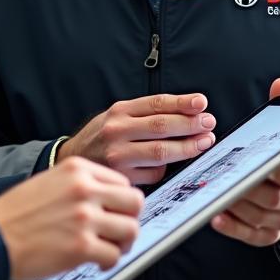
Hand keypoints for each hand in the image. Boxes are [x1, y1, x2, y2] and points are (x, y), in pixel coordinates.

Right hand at [0, 157, 143, 279]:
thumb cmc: (16, 213)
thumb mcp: (50, 181)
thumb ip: (80, 184)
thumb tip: (109, 200)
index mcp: (77, 169)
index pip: (122, 181)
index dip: (121, 201)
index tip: (115, 213)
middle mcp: (83, 189)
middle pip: (134, 202)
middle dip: (129, 220)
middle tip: (118, 231)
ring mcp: (84, 217)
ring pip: (131, 230)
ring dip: (122, 244)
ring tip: (108, 248)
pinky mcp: (81, 246)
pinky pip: (114, 256)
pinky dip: (108, 263)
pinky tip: (95, 262)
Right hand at [57, 93, 215, 185]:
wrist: (70, 160)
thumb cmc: (100, 137)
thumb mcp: (115, 116)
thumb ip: (144, 114)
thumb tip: (186, 112)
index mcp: (119, 111)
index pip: (157, 103)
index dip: (182, 102)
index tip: (202, 103)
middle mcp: (117, 130)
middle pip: (162, 126)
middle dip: (190, 124)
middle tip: (208, 123)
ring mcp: (118, 155)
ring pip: (161, 151)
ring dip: (187, 147)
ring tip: (204, 142)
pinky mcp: (121, 177)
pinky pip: (154, 173)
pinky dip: (166, 169)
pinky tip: (173, 164)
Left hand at [210, 78, 279, 246]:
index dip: (277, 170)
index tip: (262, 163)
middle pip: (272, 198)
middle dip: (249, 189)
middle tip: (225, 178)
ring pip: (259, 217)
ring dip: (236, 206)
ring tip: (213, 193)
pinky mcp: (269, 235)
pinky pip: (252, 235)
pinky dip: (234, 228)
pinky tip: (216, 217)